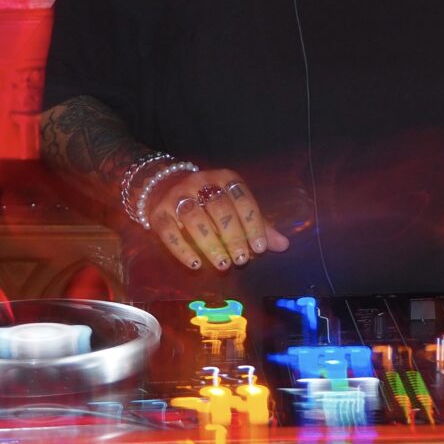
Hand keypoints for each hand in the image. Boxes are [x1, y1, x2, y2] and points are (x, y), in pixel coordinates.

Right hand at [146, 168, 288, 272]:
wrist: (163, 187)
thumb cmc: (208, 201)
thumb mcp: (234, 206)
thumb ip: (257, 224)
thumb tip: (284, 245)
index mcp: (224, 178)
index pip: (242, 198)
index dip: (252, 222)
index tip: (260, 247)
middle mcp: (200, 183)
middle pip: (219, 208)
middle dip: (232, 235)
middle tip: (242, 260)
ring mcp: (177, 196)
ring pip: (194, 218)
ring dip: (210, 244)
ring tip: (223, 265)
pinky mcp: (159, 213)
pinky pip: (170, 232)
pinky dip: (182, 249)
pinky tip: (195, 265)